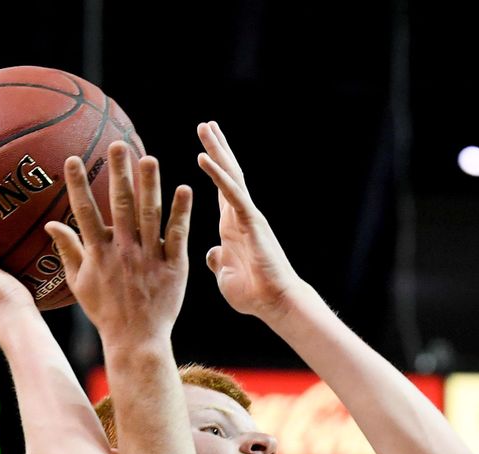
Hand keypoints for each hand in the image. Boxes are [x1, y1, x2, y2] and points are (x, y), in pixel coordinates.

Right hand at [45, 143, 190, 346]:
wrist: (136, 341)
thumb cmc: (106, 312)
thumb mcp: (80, 283)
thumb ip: (67, 250)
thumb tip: (49, 224)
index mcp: (99, 254)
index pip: (85, 213)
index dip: (78, 185)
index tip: (74, 159)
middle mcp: (124, 253)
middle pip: (121, 206)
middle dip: (119, 174)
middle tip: (118, 145)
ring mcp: (150, 259)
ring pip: (150, 216)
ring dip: (150, 186)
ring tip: (150, 158)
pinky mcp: (173, 268)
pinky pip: (177, 236)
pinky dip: (181, 213)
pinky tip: (185, 189)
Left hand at [197, 121, 300, 320]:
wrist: (274, 304)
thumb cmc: (253, 294)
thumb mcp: (225, 275)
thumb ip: (218, 261)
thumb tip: (212, 253)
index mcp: (232, 227)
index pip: (221, 190)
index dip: (213, 168)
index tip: (203, 147)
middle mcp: (240, 216)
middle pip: (228, 174)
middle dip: (217, 148)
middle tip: (205, 124)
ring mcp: (247, 216)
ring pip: (231, 175)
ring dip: (217, 151)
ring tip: (205, 127)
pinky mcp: (251, 222)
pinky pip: (232, 194)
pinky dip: (217, 176)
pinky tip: (203, 158)